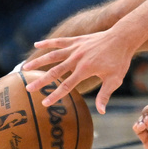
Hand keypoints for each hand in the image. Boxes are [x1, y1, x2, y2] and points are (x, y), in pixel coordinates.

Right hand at [23, 29, 137, 112]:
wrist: (123, 37)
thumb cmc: (120, 60)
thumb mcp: (114, 79)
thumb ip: (105, 95)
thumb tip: (101, 111)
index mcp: (85, 69)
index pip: (67, 86)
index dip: (55, 95)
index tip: (45, 103)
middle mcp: (77, 58)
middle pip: (55, 71)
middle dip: (40, 81)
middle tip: (28, 89)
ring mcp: (76, 48)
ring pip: (52, 55)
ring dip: (38, 62)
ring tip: (24, 68)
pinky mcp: (77, 40)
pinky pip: (60, 41)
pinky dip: (48, 43)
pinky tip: (36, 45)